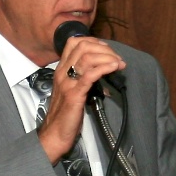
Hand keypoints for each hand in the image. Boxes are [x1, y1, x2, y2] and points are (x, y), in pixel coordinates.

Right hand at [36, 37, 126, 164]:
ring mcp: (67, 83)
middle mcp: (63, 72)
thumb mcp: (72, 90)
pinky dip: (104, 68)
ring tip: (119, 64)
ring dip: (107, 57)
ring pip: (87, 57)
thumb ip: (82, 78)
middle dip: (104, 49)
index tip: (107, 50)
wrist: (55, 133)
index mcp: (61, 70)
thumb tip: (102, 71)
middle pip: (83, 46)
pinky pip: (90, 75)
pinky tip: (114, 68)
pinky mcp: (74, 94)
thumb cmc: (66, 114)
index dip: (93, 41)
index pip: (74, 42)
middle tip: (117, 58)